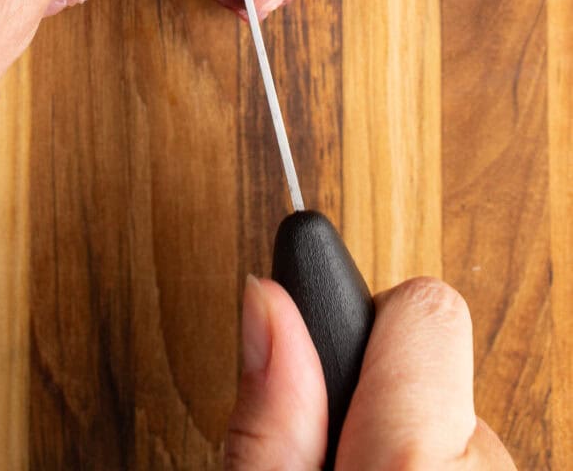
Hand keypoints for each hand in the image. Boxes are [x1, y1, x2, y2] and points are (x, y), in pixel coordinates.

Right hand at [225, 273, 516, 468]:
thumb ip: (269, 415)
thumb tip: (267, 298)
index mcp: (415, 461)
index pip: (424, 305)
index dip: (358, 317)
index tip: (316, 341)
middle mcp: (485, 468)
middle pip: (430, 366)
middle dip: (372, 393)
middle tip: (322, 447)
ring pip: (449, 423)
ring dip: (399, 442)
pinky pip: (465, 463)